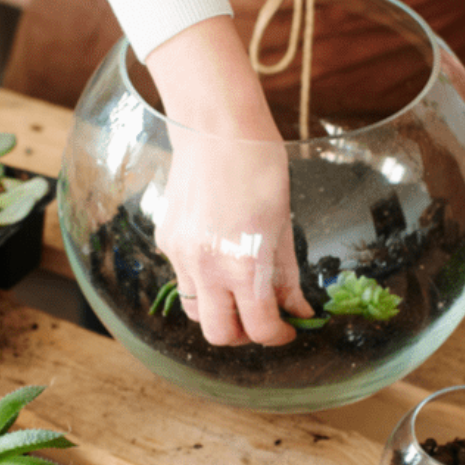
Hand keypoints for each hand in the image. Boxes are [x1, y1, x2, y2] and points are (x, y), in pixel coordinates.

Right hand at [147, 17, 314, 345]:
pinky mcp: (167, 241)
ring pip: (196, 311)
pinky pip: (183, 278)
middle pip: (219, 335)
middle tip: (262, 318)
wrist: (216, 128)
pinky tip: (220, 257)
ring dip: (219, 311)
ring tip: (239, 291)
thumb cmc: (260, 167)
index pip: (260, 328)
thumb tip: (298, 309)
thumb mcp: (284, 224)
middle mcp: (207, 267)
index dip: (279, 336)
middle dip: (243, 335)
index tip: (288, 329)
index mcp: (244, 264)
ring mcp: (181, 255)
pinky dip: (203, 282)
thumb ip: (286, 275)